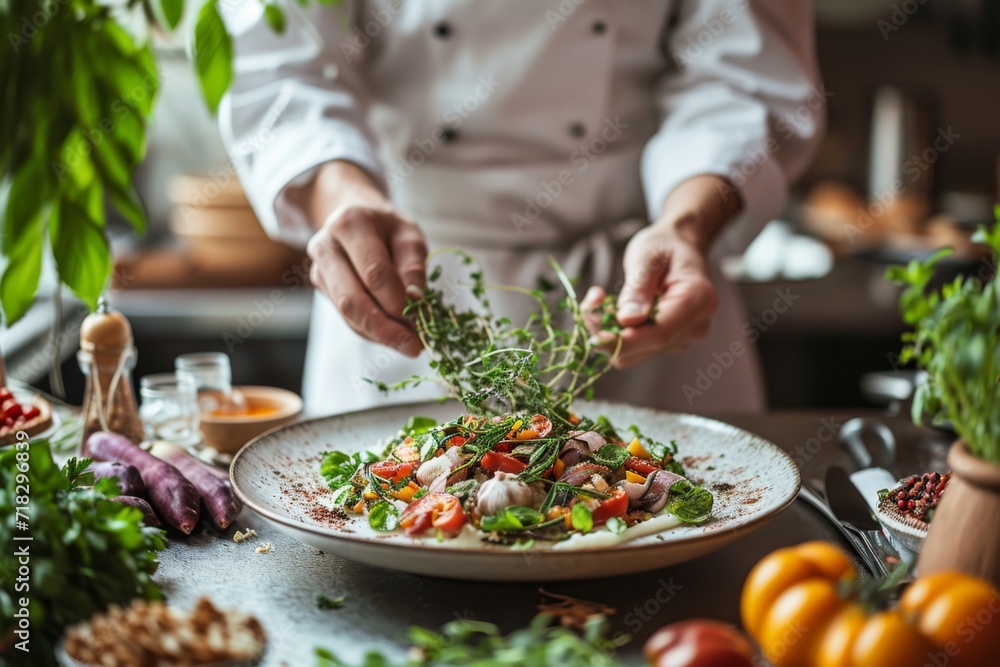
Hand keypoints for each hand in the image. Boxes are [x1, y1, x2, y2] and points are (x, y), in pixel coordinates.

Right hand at [302, 162, 426, 356]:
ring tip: (410, 344)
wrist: (358, 219)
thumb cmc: (387, 227)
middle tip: (414, 345)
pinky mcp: (324, 290)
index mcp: (349, 224)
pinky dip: (373, 332)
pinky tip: (395, 336)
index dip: (397, 300)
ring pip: (348, 314)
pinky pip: (348, 318)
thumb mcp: (409, 234)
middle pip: (352, 298)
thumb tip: (415, 299)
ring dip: (380, 335)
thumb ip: (413, 264)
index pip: (373, 272)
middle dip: (385, 328)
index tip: (421, 318)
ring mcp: (320, 271)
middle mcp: (326, 247)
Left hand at [583, 226, 716, 367]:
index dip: (624, 341)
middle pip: (647, 348)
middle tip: (590, 304)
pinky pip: (636, 349)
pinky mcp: (669, 342)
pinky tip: (608, 310)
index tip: (593, 337)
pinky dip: (616, 335)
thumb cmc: (664, 246)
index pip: (660, 334)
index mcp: (697, 301)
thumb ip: (638, 289)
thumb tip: (626, 320)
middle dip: (611, 335)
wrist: (679, 247)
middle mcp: (695, 326)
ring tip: (598, 301)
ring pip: (637, 353)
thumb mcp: (647, 257)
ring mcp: (684, 337)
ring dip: (610, 334)